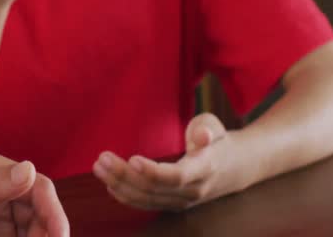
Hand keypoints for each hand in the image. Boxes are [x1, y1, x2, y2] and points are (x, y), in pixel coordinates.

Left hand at [93, 113, 246, 210]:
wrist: (233, 168)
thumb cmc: (217, 141)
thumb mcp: (215, 128)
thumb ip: (206, 129)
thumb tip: (201, 135)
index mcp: (205, 168)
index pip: (177, 176)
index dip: (153, 171)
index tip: (132, 159)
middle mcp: (193, 190)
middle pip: (154, 189)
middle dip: (124, 175)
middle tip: (102, 158)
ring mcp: (183, 201)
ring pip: (147, 199)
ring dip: (119, 185)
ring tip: (99, 167)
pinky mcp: (173, 204)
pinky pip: (147, 204)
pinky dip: (127, 196)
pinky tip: (110, 184)